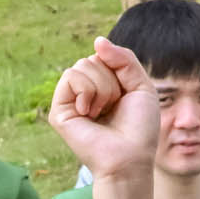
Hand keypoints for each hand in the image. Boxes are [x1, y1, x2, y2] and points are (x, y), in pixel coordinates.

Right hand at [46, 36, 159, 180]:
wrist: (130, 157)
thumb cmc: (139, 128)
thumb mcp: (140, 85)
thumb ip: (124, 59)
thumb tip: (97, 41)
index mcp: (103, 86)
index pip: (105, 56)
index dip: (119, 69)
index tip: (125, 95)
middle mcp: (84, 92)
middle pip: (92, 59)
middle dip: (110, 80)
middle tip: (113, 106)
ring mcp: (71, 101)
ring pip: (82, 66)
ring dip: (102, 88)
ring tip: (102, 111)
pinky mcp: (59, 111)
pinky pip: (71, 76)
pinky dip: (87, 91)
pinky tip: (89, 112)